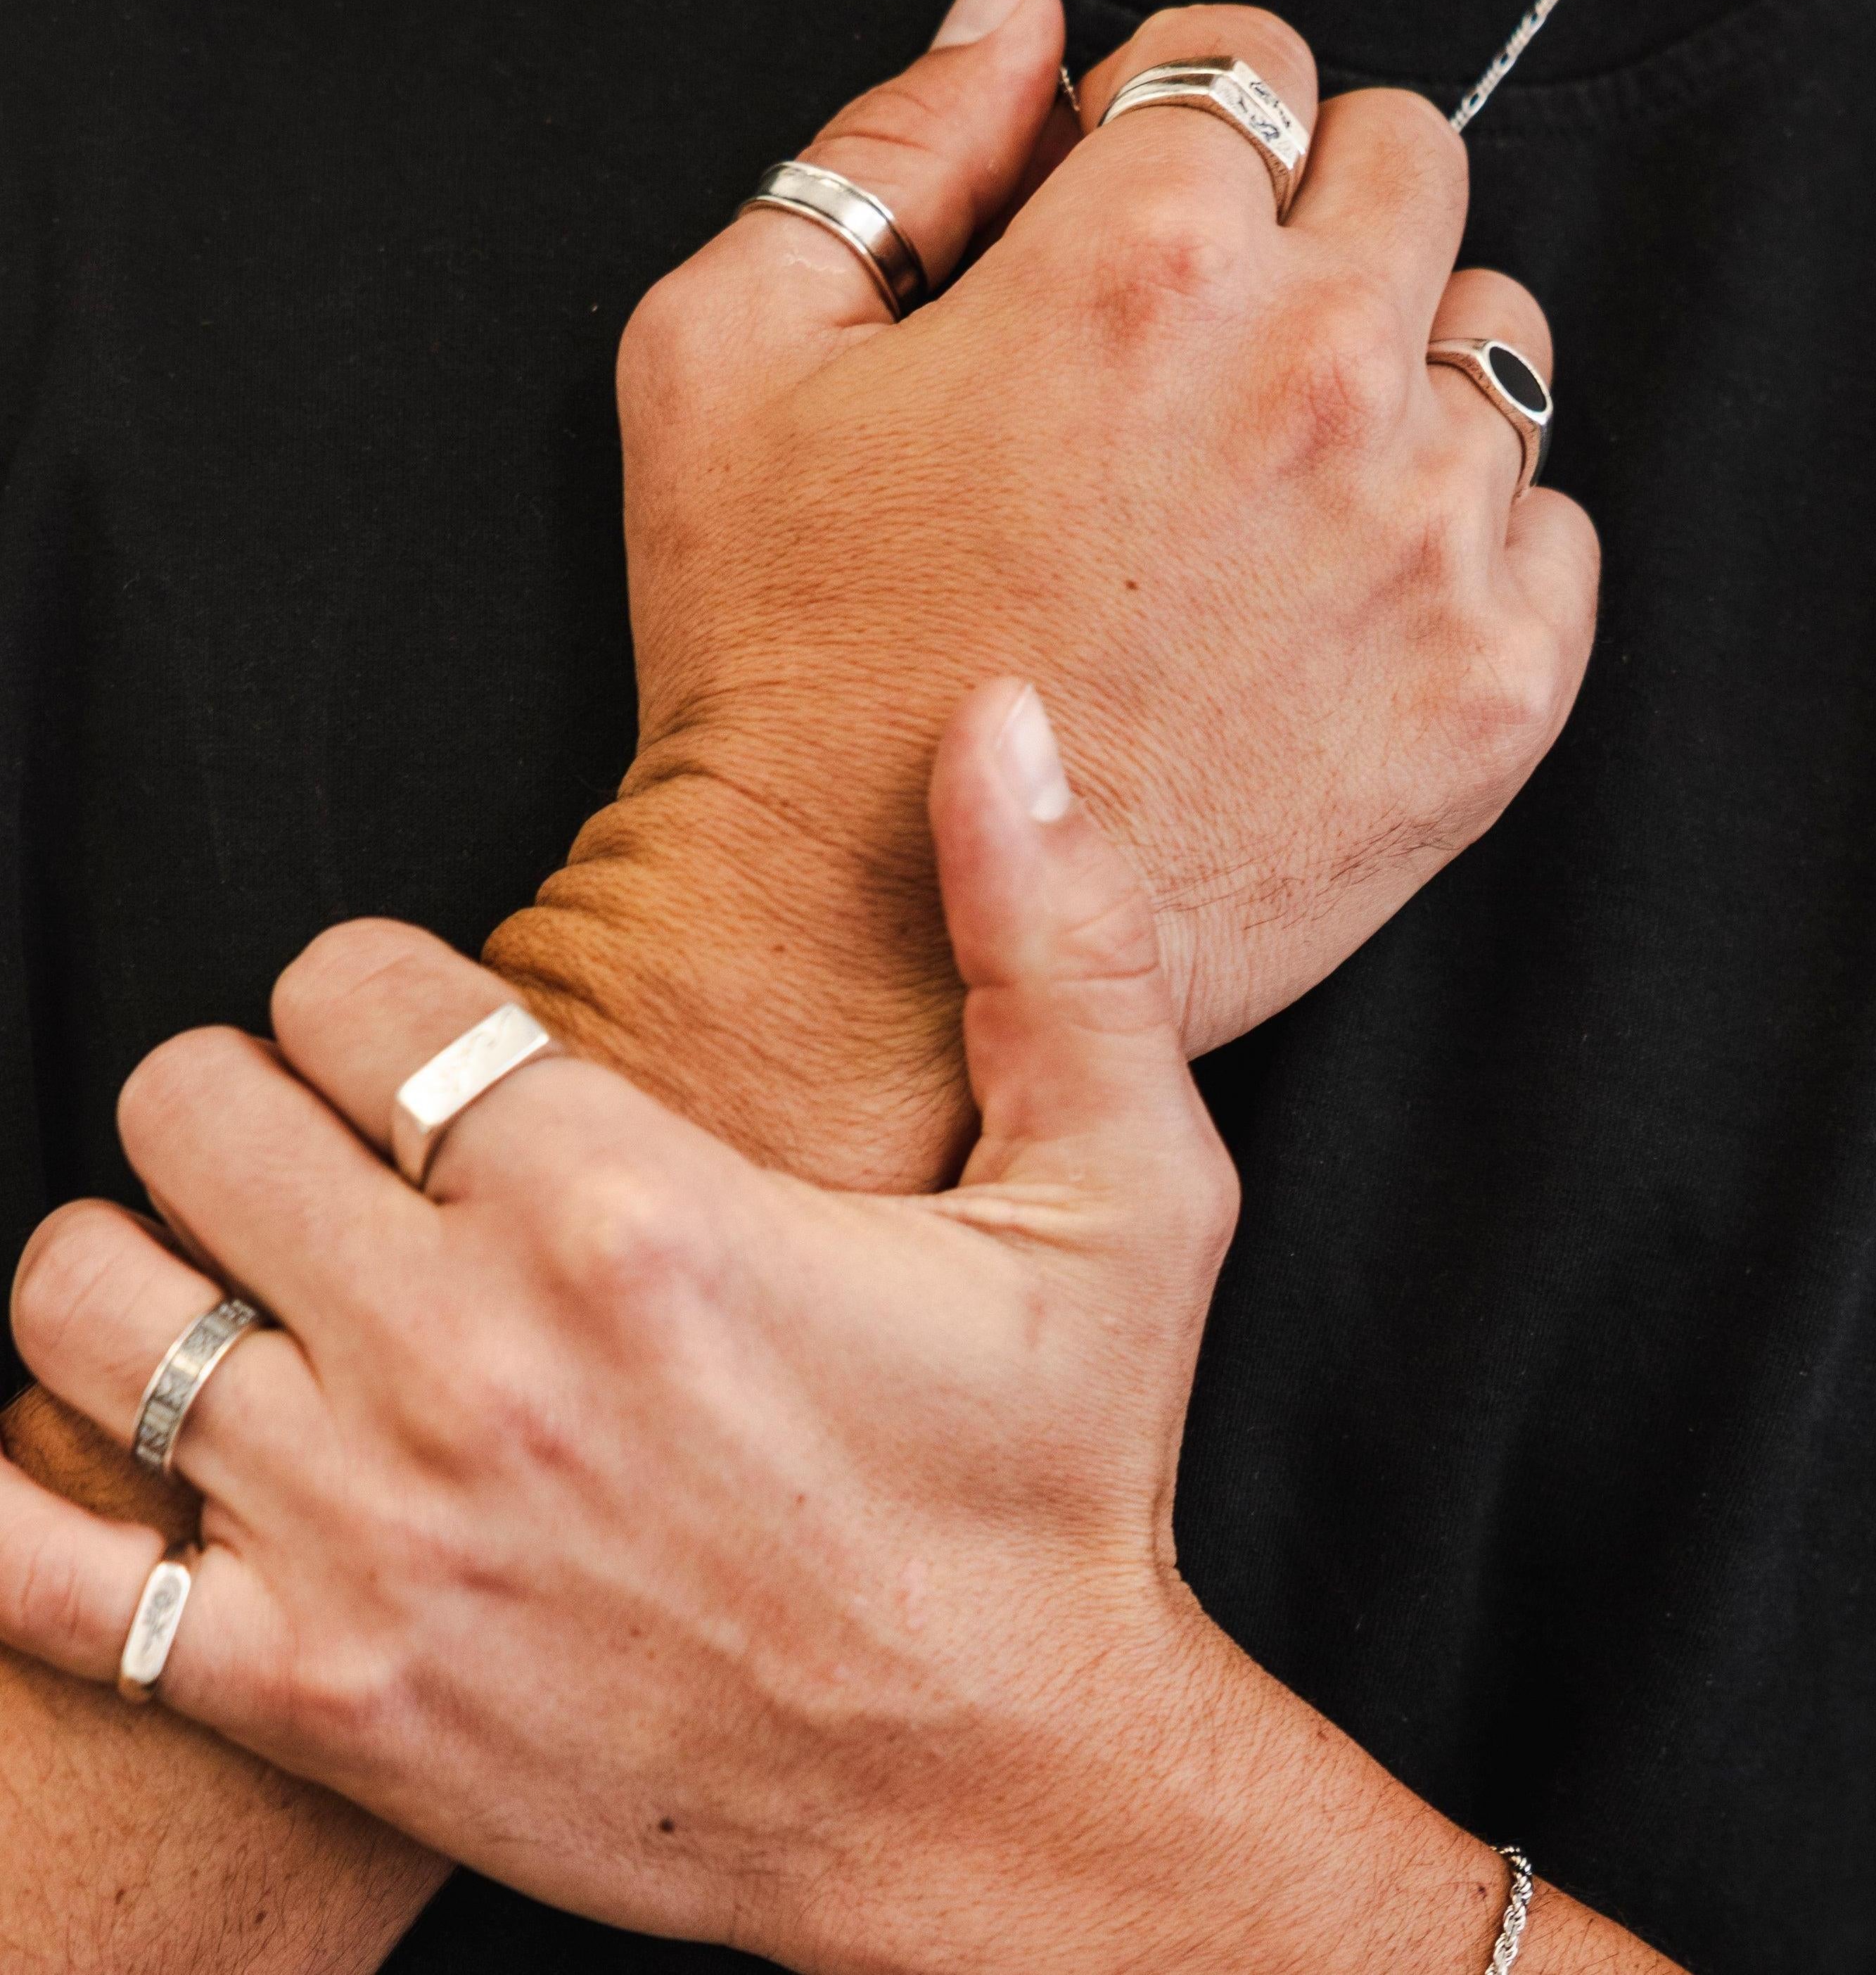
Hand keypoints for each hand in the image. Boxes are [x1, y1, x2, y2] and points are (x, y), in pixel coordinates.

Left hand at [1, 686, 1670, 1974]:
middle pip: (189, 1105)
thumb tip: (1008, 719)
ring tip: (257, 1276)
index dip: (373, 985)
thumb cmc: (1059, 1486)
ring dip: (142, 1257)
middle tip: (351, 1151)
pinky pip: (36, 1555)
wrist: (998, 1797)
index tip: (434, 1035)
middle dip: (254, 1096)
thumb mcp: (1127, 1197)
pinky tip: (133, 1444)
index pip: (351, 985)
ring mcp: (373, 1539)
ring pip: (82, 1298)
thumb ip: (1059, 944)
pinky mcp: (318, 1696)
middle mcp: (472, 1360)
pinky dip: (32, 1478)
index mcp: (634, 1211)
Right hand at [485, 0, 1596, 1191]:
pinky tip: (1334, 606)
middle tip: (1208, 345)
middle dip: (1308, 213)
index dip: (1179, 127)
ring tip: (1264, 498)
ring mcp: (1422, 543)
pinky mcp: (1489, 696)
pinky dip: (1467, 542)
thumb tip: (1015, 22)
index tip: (1140, 216)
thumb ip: (887, 147)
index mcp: (1140, 267)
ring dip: (1393, 381)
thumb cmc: (781, 663)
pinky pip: (1551, 528)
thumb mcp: (728, 358)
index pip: (1249, 60)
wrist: (860, 955)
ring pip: (1493, 345)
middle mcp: (1315, 378)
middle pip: (1408, 163)